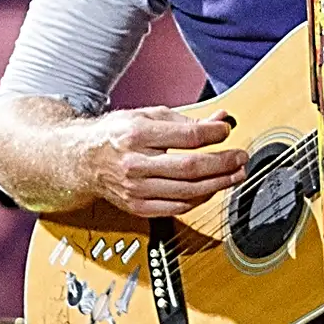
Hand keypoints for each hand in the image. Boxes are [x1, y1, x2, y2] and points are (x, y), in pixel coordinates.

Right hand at [82, 104, 243, 217]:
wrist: (83, 160)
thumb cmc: (115, 136)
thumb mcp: (147, 116)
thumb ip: (185, 120)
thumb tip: (220, 119)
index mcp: (136, 134)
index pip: (186, 136)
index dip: (213, 134)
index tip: (227, 131)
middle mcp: (135, 162)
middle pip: (191, 167)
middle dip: (223, 163)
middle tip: (240, 158)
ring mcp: (136, 188)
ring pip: (188, 191)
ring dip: (218, 184)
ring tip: (234, 175)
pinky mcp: (138, 207)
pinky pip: (178, 208)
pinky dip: (199, 199)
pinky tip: (210, 189)